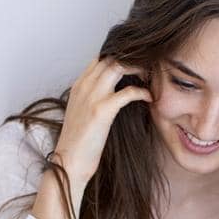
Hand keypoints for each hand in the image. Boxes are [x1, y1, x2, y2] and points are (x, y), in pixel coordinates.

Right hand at [52, 56, 152, 181]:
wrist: (69, 161)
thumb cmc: (78, 142)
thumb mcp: (81, 113)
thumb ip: (92, 98)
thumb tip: (112, 93)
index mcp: (78, 85)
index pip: (100, 58)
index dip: (119, 56)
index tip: (134, 63)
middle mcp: (84, 86)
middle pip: (110, 57)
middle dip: (131, 58)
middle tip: (147, 68)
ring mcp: (92, 96)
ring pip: (118, 66)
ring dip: (138, 68)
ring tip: (149, 77)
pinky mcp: (102, 110)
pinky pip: (128, 92)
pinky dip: (142, 92)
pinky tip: (149, 97)